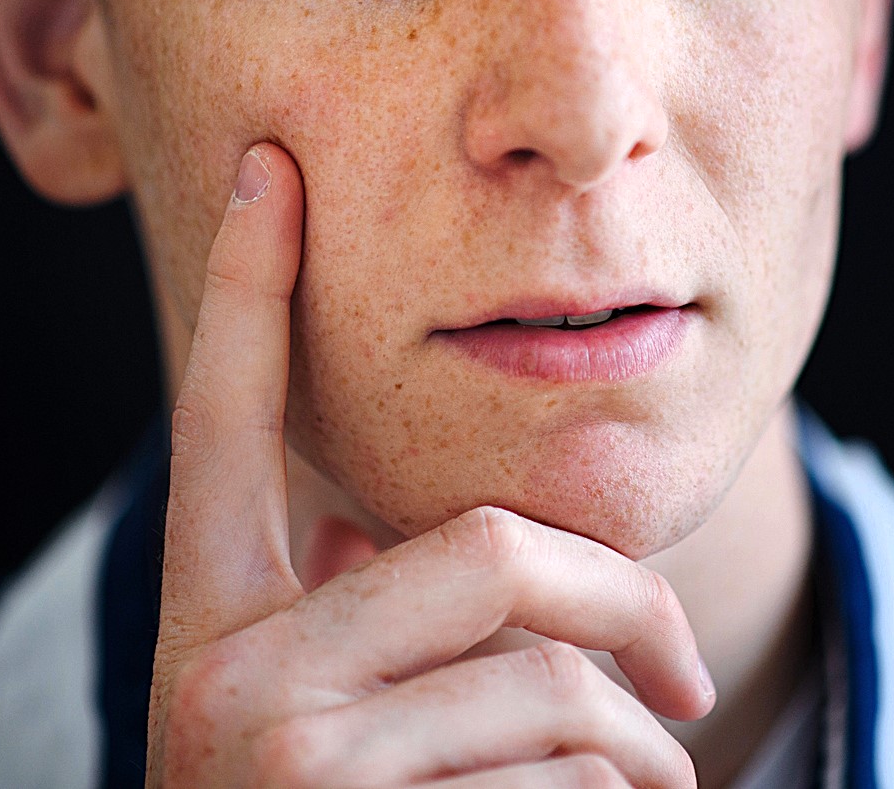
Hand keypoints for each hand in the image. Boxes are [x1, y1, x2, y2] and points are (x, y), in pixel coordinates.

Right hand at [147, 142, 714, 786]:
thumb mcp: (317, 734)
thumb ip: (366, 629)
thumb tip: (474, 563)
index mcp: (208, 625)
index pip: (222, 422)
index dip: (249, 291)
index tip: (272, 167)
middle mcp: (225, 673)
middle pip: (494, 548)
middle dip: (630, 606)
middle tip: (684, 678)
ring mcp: (286, 754)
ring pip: (557, 676)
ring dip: (648, 742)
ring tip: (652, 784)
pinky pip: (572, 770)